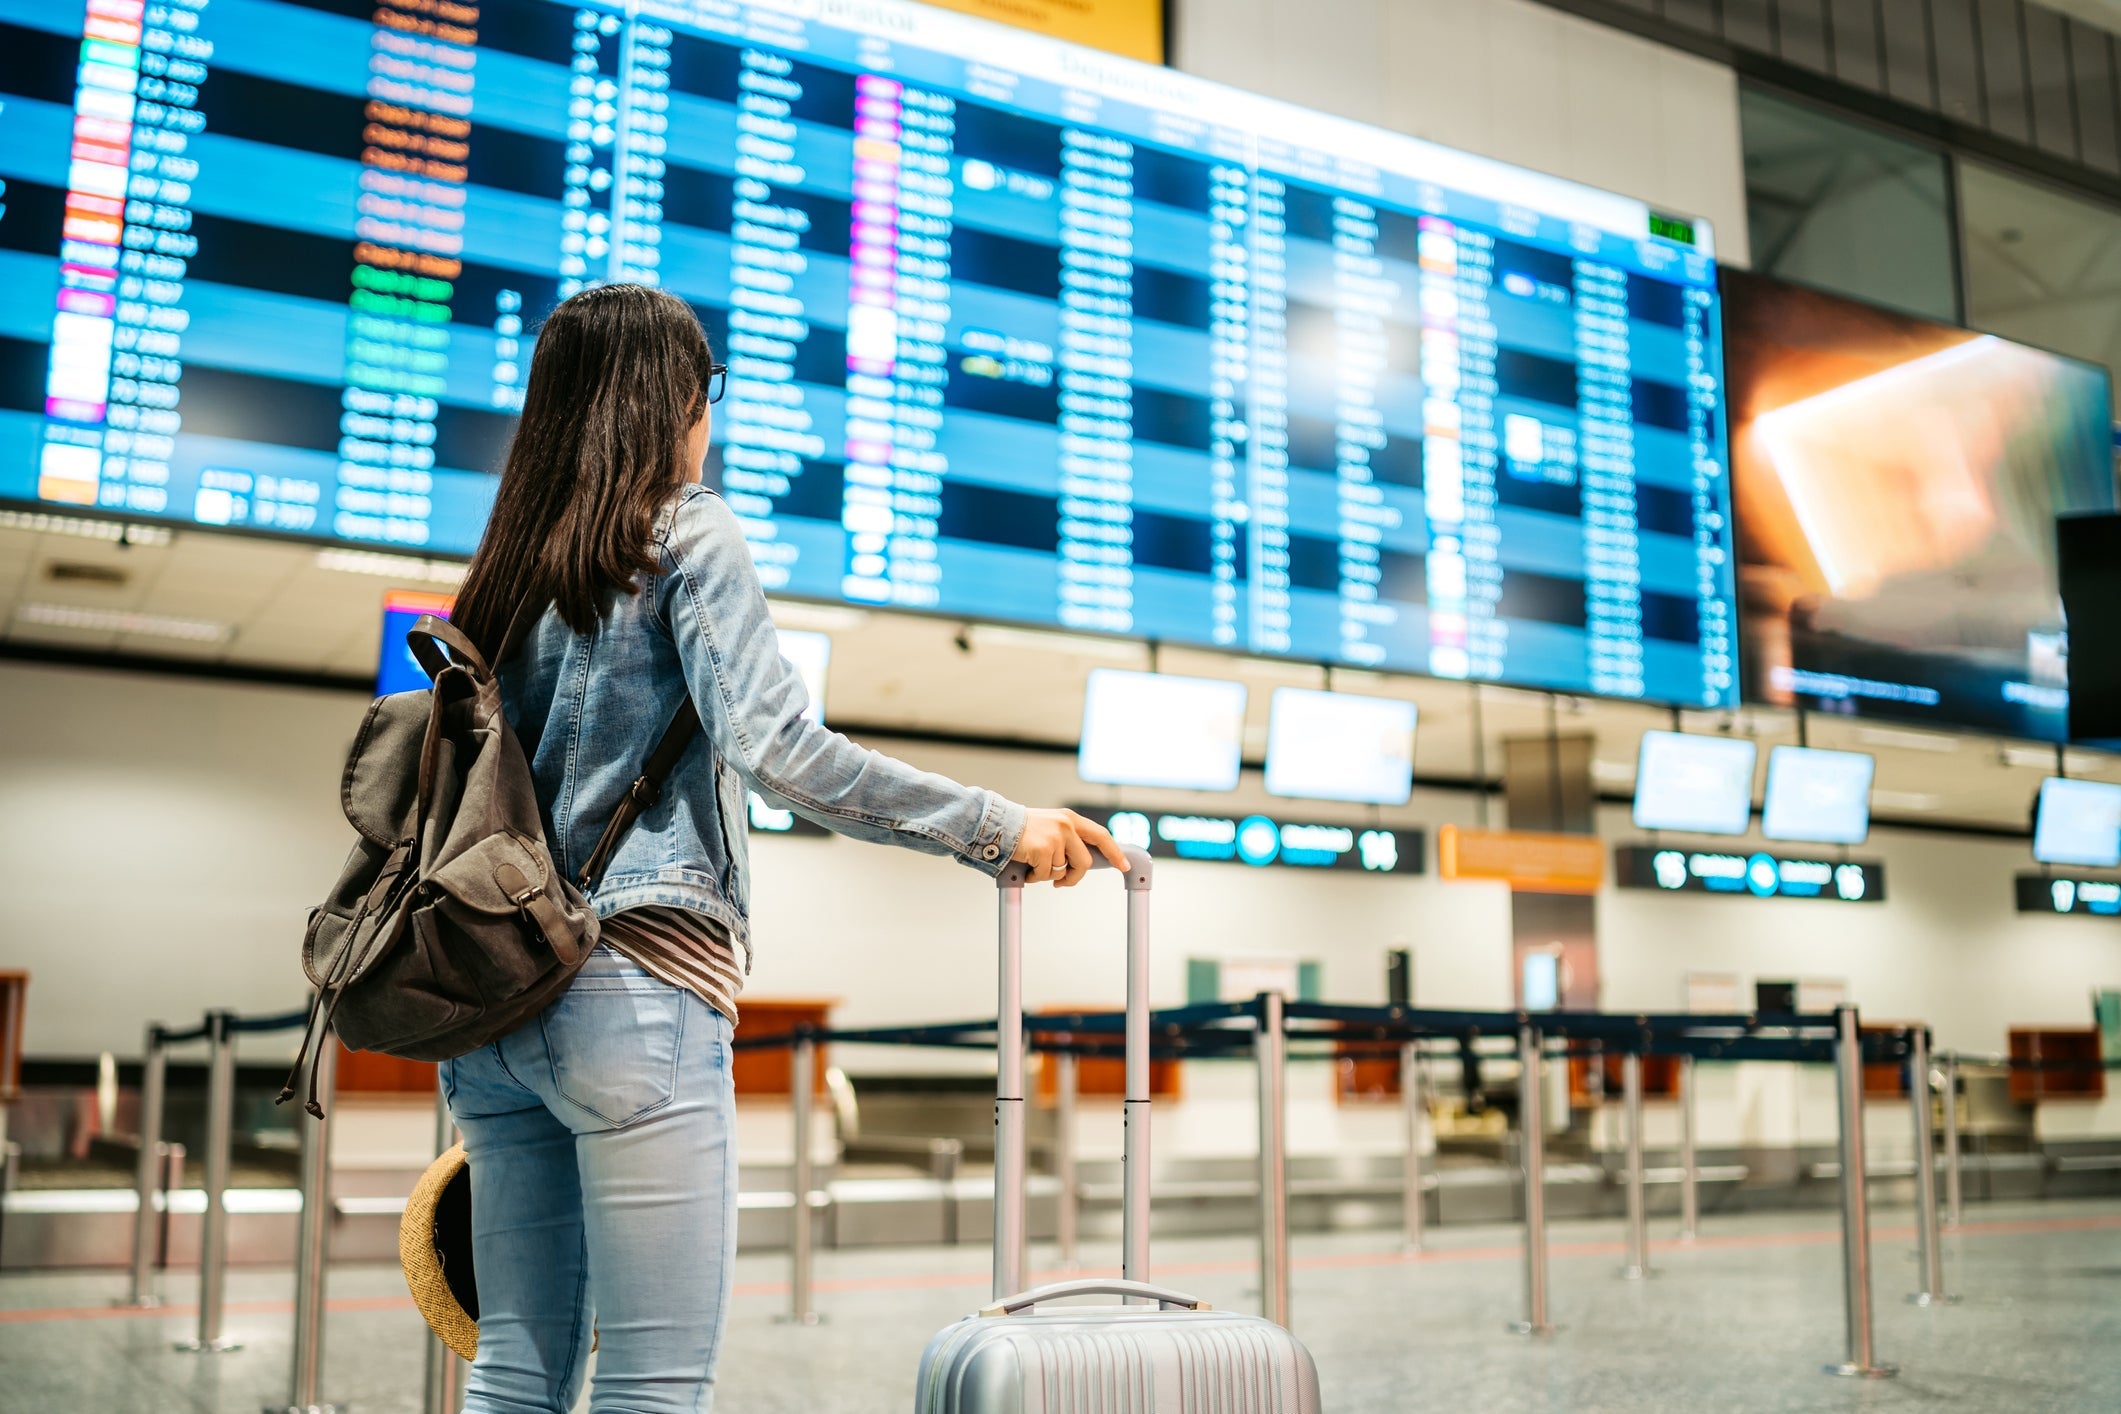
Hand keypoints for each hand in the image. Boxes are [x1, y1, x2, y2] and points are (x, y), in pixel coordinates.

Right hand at [1012, 807, 1129, 886]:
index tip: (1123, 865)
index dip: (1114, 852)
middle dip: (1074, 876)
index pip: (1101, 836)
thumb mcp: (1050, 825)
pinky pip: (1046, 875)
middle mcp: (1066, 826)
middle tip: (1060, 882)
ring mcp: (1056, 837)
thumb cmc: (1021, 829)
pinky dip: (1035, 877)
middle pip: (1084, 862)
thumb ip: (1068, 837)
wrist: (996, 824)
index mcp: (1070, 819)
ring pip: (1063, 871)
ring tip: (1034, 866)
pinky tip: (1026, 868)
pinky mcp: (1043, 850)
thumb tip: (1081, 861)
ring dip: (1048, 875)